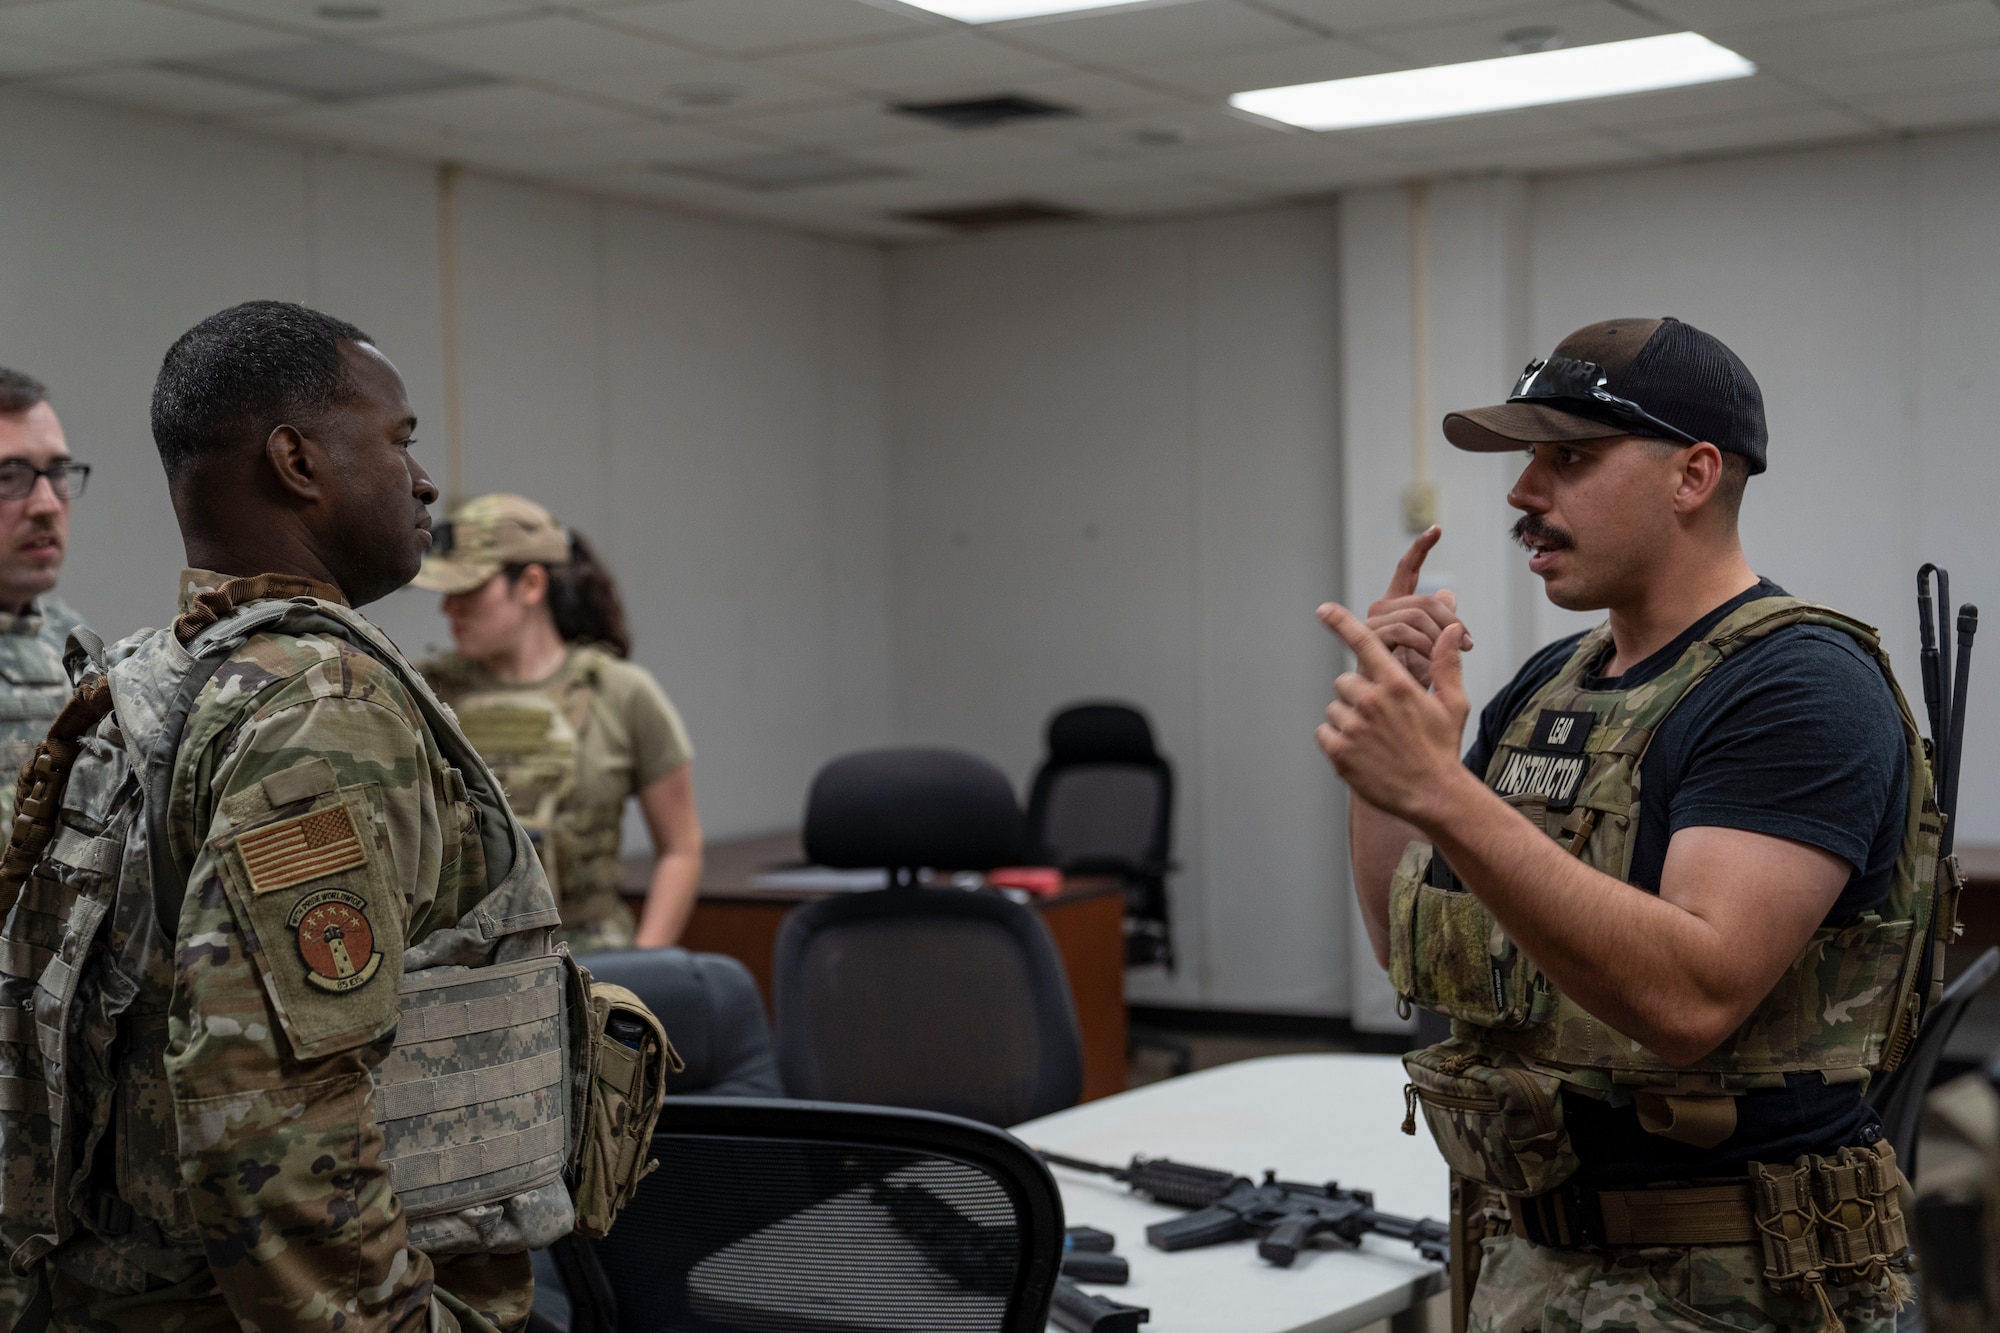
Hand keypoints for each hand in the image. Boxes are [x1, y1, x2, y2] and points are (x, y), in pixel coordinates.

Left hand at [1316, 601, 1473, 825]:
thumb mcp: (1453, 704)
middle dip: (1358, 695)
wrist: (1434, 795)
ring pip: (1334, 708)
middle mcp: (1371, 701)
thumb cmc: (1443, 748)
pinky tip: (1360, 753)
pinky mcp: (1339, 752)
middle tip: (1380, 718)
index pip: (1365, 642)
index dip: (1341, 622)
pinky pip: (1324, 732)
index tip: (1323, 609)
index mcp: (1397, 685)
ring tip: (1374, 740)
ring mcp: (1354, 727)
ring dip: (1348, 719)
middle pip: (1345, 681)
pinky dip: (1336, 740)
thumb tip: (1450, 628)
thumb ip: (1447, 664)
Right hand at [1367, 527, 1472, 687]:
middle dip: (1452, 621)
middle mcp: (1380, 612)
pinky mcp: (1366, 641)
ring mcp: (1372, 625)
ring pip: (1417, 614)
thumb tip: (1448, 594)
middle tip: (1469, 644)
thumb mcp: (1438, 655)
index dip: (1420, 549)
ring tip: (1449, 660)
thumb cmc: (1415, 690)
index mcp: (1396, 610)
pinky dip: (1424, 646)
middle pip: (1425, 599)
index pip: (1406, 570)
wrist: (1398, 720)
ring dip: (1441, 638)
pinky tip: (1429, 664)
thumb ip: (1442, 624)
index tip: (1437, 530)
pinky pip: (1404, 630)